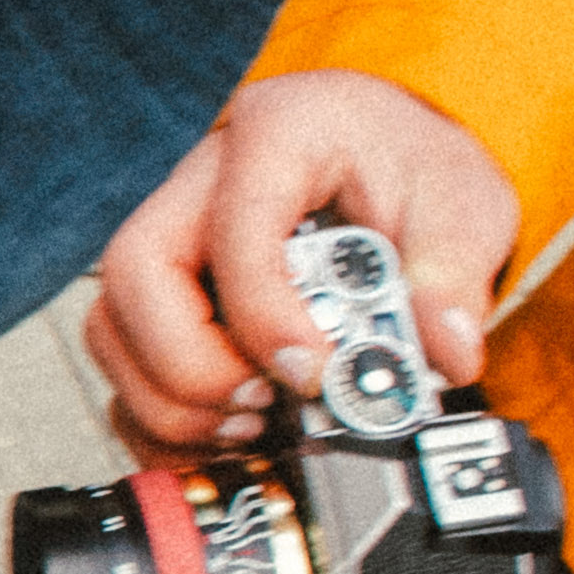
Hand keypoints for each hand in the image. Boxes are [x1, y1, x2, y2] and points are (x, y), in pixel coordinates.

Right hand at [83, 69, 525, 448]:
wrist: (395, 160)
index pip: (236, 228)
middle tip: (263, 404)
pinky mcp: (162, 296)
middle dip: (189, 365)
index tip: (314, 372)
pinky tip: (226, 438)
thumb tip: (444, 357)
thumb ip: (451, 278)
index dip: (264, 314)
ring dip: (169, 400)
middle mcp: (200, 182)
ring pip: (112, 326)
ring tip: (251, 425)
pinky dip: (160, 420)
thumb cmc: (413, 167)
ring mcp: (170, 240)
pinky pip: (124, 366)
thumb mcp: (462, 208)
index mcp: (278, 135)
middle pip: (135, 274)